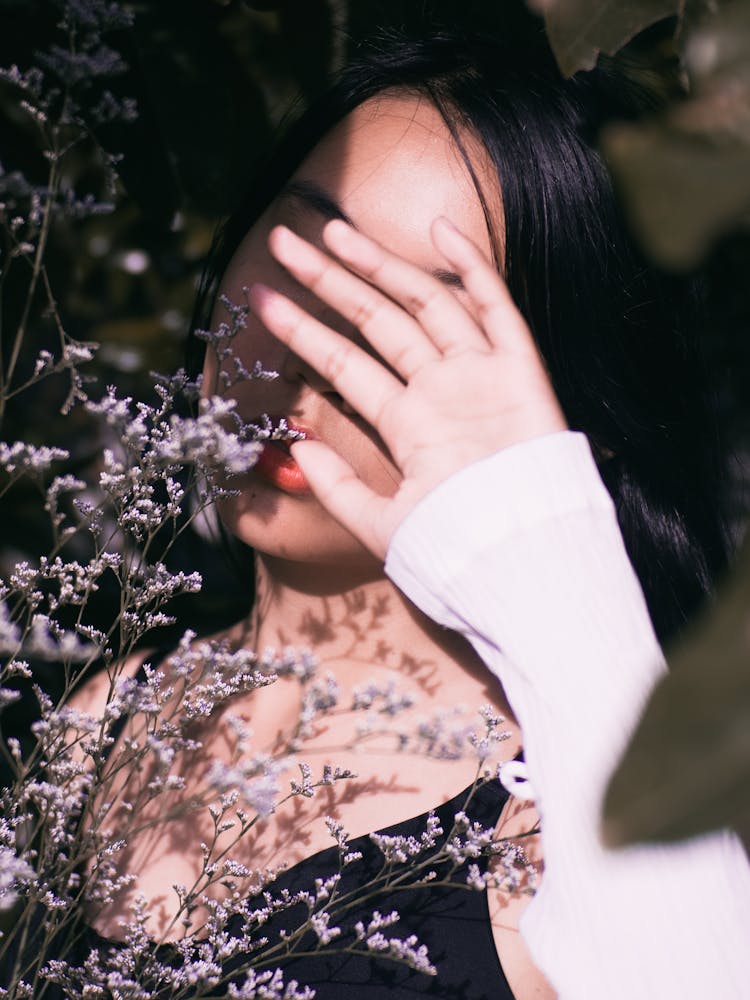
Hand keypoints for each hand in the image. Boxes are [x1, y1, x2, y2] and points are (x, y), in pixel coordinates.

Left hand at [247, 217, 566, 559]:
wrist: (519, 563)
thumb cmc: (455, 551)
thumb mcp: (381, 523)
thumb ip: (338, 487)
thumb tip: (296, 448)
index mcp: (409, 424)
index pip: (345, 363)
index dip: (302, 330)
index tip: (261, 298)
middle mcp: (441, 390)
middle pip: (376, 320)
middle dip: (329, 280)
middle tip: (283, 242)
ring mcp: (479, 376)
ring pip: (425, 303)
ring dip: (381, 264)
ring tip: (331, 231)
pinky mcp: (520, 370)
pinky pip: (497, 308)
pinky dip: (472, 268)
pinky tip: (438, 229)